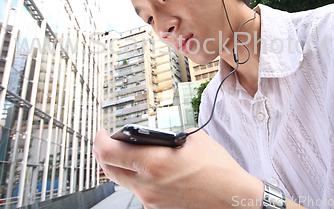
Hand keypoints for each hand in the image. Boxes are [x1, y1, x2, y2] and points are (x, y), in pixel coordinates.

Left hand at [93, 128, 263, 207]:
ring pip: (124, 182)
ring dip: (124, 168)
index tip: (102, 133)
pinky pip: (141, 193)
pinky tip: (155, 174)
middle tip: (110, 143)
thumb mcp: (192, 139)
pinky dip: (142, 181)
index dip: (100, 140)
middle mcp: (147, 185)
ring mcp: (151, 201)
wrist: (233, 199)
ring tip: (134, 156)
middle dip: (105, 154)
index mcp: (153, 162)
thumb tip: (152, 136)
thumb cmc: (218, 169)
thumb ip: (166, 136)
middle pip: (109, 170)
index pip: (108, 152)